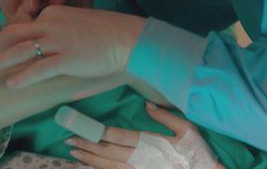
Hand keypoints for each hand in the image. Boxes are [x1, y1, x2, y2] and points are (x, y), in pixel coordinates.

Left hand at [0, 5, 145, 88]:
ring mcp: (59, 40)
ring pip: (21, 50)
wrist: (129, 38)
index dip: (5, 39)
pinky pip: (39, 68)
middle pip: (14, 34)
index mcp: (53, 14)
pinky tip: (11, 84)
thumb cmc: (107, 34)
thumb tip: (48, 52)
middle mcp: (52, 23)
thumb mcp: (78, 25)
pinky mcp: (68, 57)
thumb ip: (61, 34)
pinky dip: (22, 76)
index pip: (23, 26)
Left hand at [66, 102, 223, 168]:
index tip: (81, 129)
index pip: (117, 137)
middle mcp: (140, 160)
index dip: (97, 133)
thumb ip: (165, 116)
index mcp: (150, 143)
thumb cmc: (198, 153)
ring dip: (89, 161)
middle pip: (107, 152)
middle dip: (87, 146)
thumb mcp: (187, 129)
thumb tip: (146, 104)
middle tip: (68, 141)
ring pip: (108, 167)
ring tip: (73, 154)